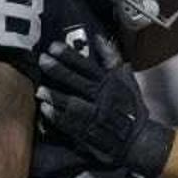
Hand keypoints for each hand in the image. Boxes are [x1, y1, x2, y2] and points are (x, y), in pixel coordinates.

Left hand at [35, 41, 173, 177]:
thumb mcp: (126, 79)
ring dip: (55, 96)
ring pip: (72, 103)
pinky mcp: (89, 132)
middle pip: (77, 81)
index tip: (53, 47)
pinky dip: (57, 117)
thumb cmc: (129, 107)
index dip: (69, 55)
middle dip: (58, 70)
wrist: (136, 139)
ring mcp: (95, 116)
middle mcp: (102, 97)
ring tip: (40, 89)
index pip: (86, 65)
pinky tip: (45, 110)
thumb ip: (111, 58)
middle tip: (42, 60)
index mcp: (109, 83)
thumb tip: (99, 38)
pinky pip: (70, 124)